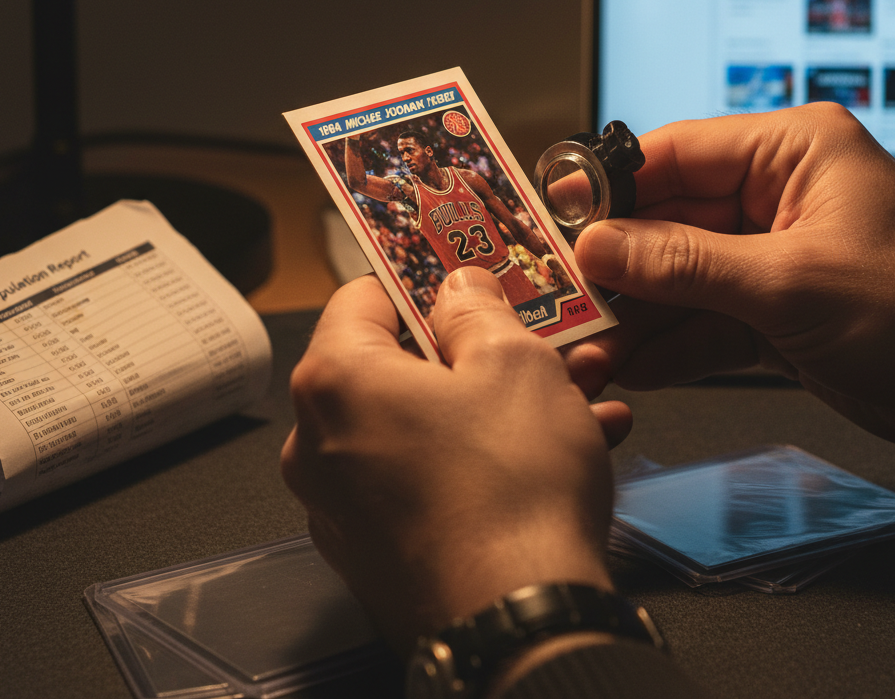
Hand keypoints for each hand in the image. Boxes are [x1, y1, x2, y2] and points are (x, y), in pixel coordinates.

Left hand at [281, 269, 623, 652]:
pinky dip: (483, 454)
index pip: (363, 294)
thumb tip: (460, 290)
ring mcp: (346, 503)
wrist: (520, 625)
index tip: (460, 269)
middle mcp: (322, 443)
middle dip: (477, 347)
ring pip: (426, 421)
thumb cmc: (510, 494)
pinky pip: (430, 474)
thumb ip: (478, 310)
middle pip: (399, 362)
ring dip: (496, 402)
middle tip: (533, 337)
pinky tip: (558, 449)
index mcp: (337, 381)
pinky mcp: (380, 548)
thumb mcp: (513, 362)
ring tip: (572, 394)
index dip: (421, 274)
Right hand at [565, 103, 894, 451]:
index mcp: (789, 151)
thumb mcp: (792, 283)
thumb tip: (600, 247)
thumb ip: (685, 264)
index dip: (609, 187)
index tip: (555, 218)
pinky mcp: (772, 307)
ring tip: (589, 347)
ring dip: (637, 315)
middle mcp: (774, 194)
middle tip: (564, 297)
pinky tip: (634, 365)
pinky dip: (672, 344)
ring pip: (679, 276)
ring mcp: (770, 253)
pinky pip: (704, 318)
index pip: (674, 154)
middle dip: (617, 267)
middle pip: (666, 220)